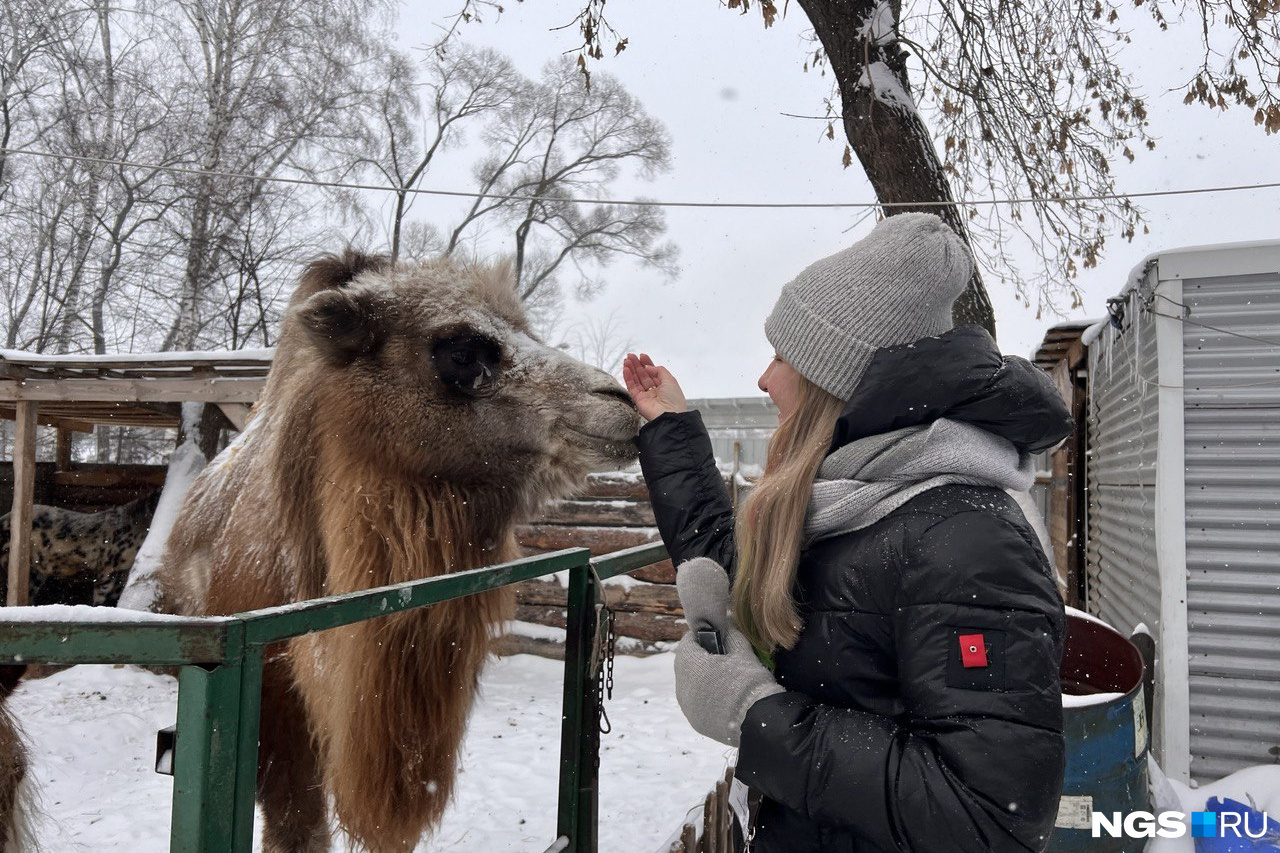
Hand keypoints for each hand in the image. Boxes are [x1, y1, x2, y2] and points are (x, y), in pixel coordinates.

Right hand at [622, 352, 686, 421]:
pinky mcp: (638, 400)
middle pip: (643, 375)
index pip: (653, 372)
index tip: (642, 356)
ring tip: (626, 360)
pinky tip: (626, 369)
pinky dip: (628, 378)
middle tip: (631, 356)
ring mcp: (646, 395)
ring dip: (631, 369)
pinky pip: (632, 387)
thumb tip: (648, 367)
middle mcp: (654, 390)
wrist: (669, 415)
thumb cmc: (673, 399)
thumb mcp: (670, 380)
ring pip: (636, 380)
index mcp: (664, 386)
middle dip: (637, 365)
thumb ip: (659, 370)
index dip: (647, 364)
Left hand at [673, 558, 782, 746]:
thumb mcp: (742, 650)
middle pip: (687, 663)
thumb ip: (730, 633)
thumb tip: (726, 623)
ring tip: (726, 681)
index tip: (718, 638)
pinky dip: (706, 697)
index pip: (688, 641)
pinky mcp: (696, 722)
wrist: (758, 721)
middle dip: (702, 659)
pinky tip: (725, 699)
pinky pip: (697, 703)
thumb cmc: (749, 681)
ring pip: (691, 684)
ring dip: (703, 679)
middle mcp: (681, 685)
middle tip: (725, 660)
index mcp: (689, 663)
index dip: (703, 637)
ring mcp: (687, 706)